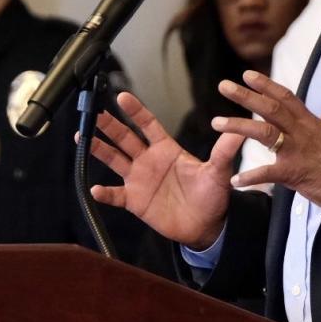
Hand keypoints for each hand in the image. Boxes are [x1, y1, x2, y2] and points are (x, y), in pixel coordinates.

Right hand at [87, 91, 243, 249]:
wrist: (206, 225)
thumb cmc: (212, 194)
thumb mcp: (219, 171)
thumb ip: (224, 151)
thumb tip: (238, 131)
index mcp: (167, 149)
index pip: (148, 124)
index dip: (135, 111)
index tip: (122, 96)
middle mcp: (149, 160)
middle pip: (125, 138)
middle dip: (109, 125)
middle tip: (94, 112)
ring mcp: (139, 180)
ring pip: (114, 159)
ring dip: (98, 149)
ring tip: (82, 137)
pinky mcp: (135, 201)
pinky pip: (116, 195)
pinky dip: (105, 193)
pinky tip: (94, 189)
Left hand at [215, 70, 320, 216]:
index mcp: (310, 123)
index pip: (285, 97)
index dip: (265, 85)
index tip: (247, 75)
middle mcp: (302, 132)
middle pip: (270, 108)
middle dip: (245, 96)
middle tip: (224, 85)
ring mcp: (298, 151)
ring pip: (264, 132)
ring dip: (238, 126)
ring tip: (216, 122)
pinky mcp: (296, 173)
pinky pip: (268, 173)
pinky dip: (250, 176)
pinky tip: (234, 181)